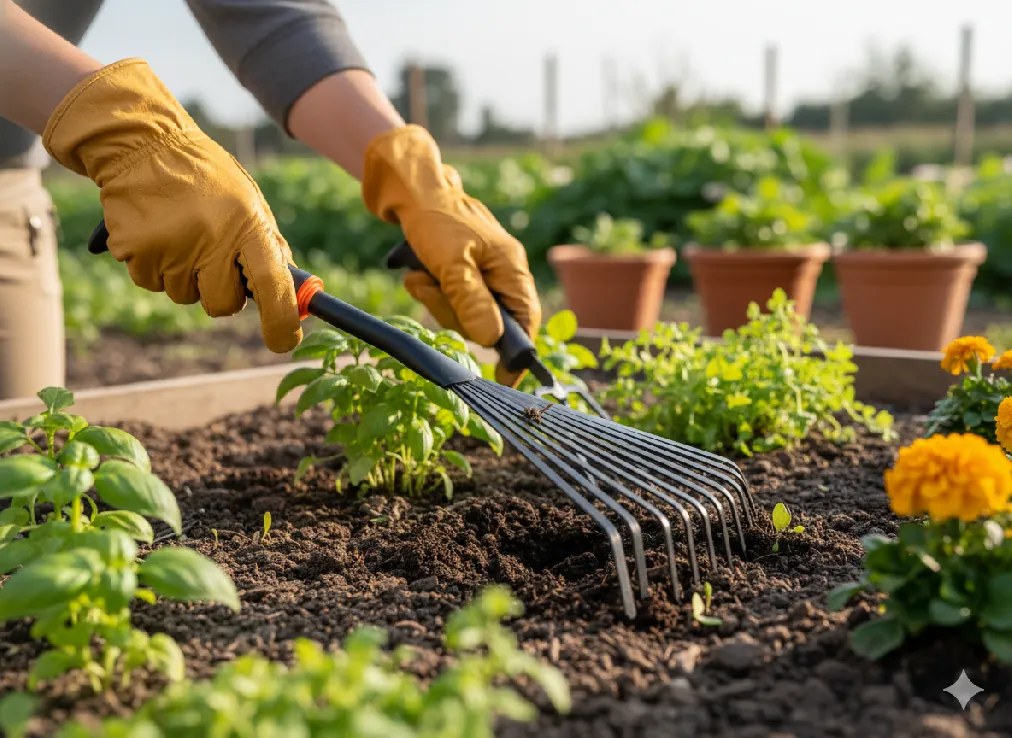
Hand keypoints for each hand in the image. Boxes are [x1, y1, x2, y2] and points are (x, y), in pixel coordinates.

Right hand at [43, 59, 300, 352]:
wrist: (143, 144)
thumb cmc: (207, 179)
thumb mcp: (249, 203)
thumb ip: (268, 246)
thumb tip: (292, 294)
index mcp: (247, 225)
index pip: (271, 283)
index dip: (281, 319)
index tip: (284, 341)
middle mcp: (211, 239)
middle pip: (223, 305)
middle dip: (220, 292)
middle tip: (211, 258)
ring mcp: (170, 246)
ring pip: (183, 296)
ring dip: (183, 276)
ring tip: (180, 232)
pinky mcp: (135, 250)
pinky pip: (150, 283)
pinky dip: (153, 266)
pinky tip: (155, 232)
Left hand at [361, 125, 541, 385]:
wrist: (412, 190)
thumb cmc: (436, 220)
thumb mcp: (451, 264)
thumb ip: (472, 302)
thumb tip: (492, 340)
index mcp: (511, 268)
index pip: (526, 320)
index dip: (516, 352)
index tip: (504, 380)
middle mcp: (502, 274)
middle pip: (489, 323)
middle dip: (455, 314)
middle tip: (430, 289)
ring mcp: (482, 275)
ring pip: (465, 314)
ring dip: (437, 301)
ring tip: (420, 276)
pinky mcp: (461, 275)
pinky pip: (450, 300)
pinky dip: (431, 291)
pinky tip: (418, 272)